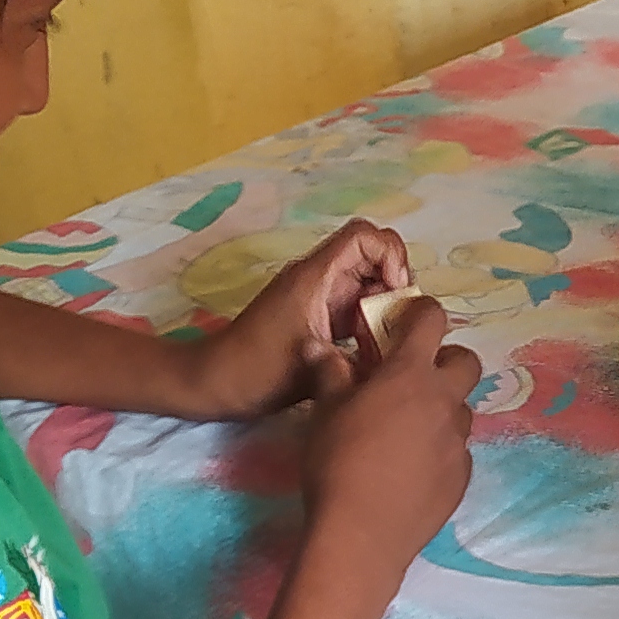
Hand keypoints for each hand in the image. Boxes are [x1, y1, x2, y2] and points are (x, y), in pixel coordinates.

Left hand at [187, 220, 412, 418]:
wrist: (215, 382)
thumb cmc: (257, 372)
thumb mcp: (314, 368)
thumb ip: (362, 359)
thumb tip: (403, 356)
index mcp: (315, 277)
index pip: (364, 236)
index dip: (390, 255)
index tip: (396, 293)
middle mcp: (319, 278)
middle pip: (372, 253)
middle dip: (395, 280)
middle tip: (401, 318)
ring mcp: (319, 295)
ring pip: (367, 279)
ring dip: (385, 302)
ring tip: (391, 336)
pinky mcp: (318, 314)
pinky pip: (355, 302)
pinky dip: (372, 318)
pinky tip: (374, 348)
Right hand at [299, 295, 480, 572]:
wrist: (360, 534)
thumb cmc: (336, 462)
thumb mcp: (323, 412)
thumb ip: (329, 373)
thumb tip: (319, 346)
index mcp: (410, 374)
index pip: (432, 321)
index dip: (421, 313)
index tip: (406, 320)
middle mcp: (444, 402)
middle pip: (466, 362)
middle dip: (445, 360)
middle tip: (413, 378)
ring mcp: (458, 441)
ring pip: (462, 410)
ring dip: (441, 409)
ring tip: (407, 429)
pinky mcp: (461, 477)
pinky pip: (457, 451)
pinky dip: (439, 449)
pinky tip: (411, 469)